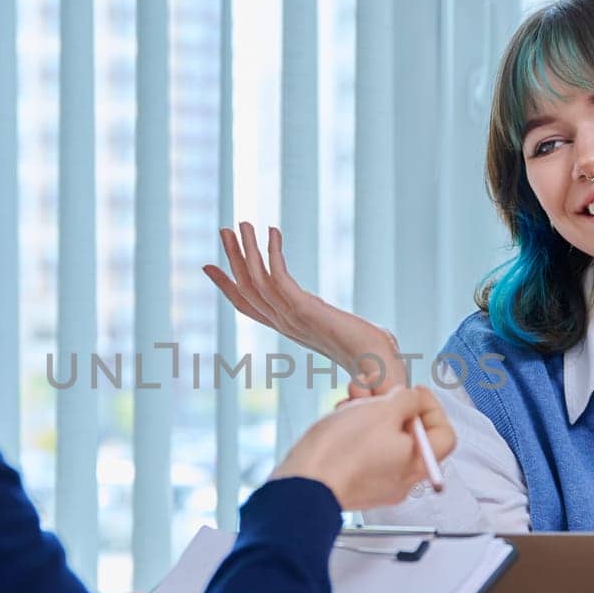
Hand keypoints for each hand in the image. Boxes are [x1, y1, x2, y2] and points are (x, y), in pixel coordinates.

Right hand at [203, 223, 402, 390]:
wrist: (384, 369)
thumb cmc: (374, 358)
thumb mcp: (344, 337)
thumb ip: (334, 331)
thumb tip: (346, 331)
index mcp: (289, 330)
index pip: (248, 306)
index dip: (226, 287)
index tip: (209, 266)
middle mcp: (285, 324)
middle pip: (246, 289)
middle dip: (233, 259)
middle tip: (223, 229)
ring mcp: (293, 318)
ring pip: (256, 280)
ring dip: (247, 250)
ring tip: (241, 223)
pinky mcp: (305, 309)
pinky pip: (279, 277)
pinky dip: (272, 253)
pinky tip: (273, 231)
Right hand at [271, 386, 455, 510]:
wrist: (304, 484)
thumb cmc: (342, 452)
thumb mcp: (383, 410)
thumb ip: (407, 401)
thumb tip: (411, 400)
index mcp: (418, 463)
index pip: (443, 434)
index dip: (431, 407)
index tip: (414, 393)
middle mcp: (402, 478)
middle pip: (410, 434)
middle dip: (392, 405)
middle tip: (376, 388)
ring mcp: (378, 483)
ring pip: (383, 440)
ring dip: (370, 413)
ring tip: (352, 398)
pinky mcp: (354, 483)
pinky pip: (364, 452)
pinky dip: (356, 431)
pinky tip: (341, 417)